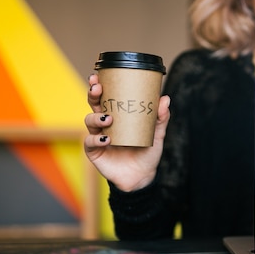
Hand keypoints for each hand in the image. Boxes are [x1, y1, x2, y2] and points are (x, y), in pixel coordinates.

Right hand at [84, 74, 170, 191]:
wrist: (143, 177)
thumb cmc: (147, 154)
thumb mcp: (157, 135)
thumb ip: (161, 118)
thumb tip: (165, 99)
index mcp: (118, 116)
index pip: (106, 97)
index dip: (99, 86)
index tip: (98, 76)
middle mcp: (105, 124)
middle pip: (94, 105)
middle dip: (93, 94)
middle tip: (97, 88)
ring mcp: (98, 137)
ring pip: (89, 121)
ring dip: (96, 117)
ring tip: (108, 119)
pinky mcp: (95, 152)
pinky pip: (90, 142)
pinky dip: (96, 140)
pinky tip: (106, 139)